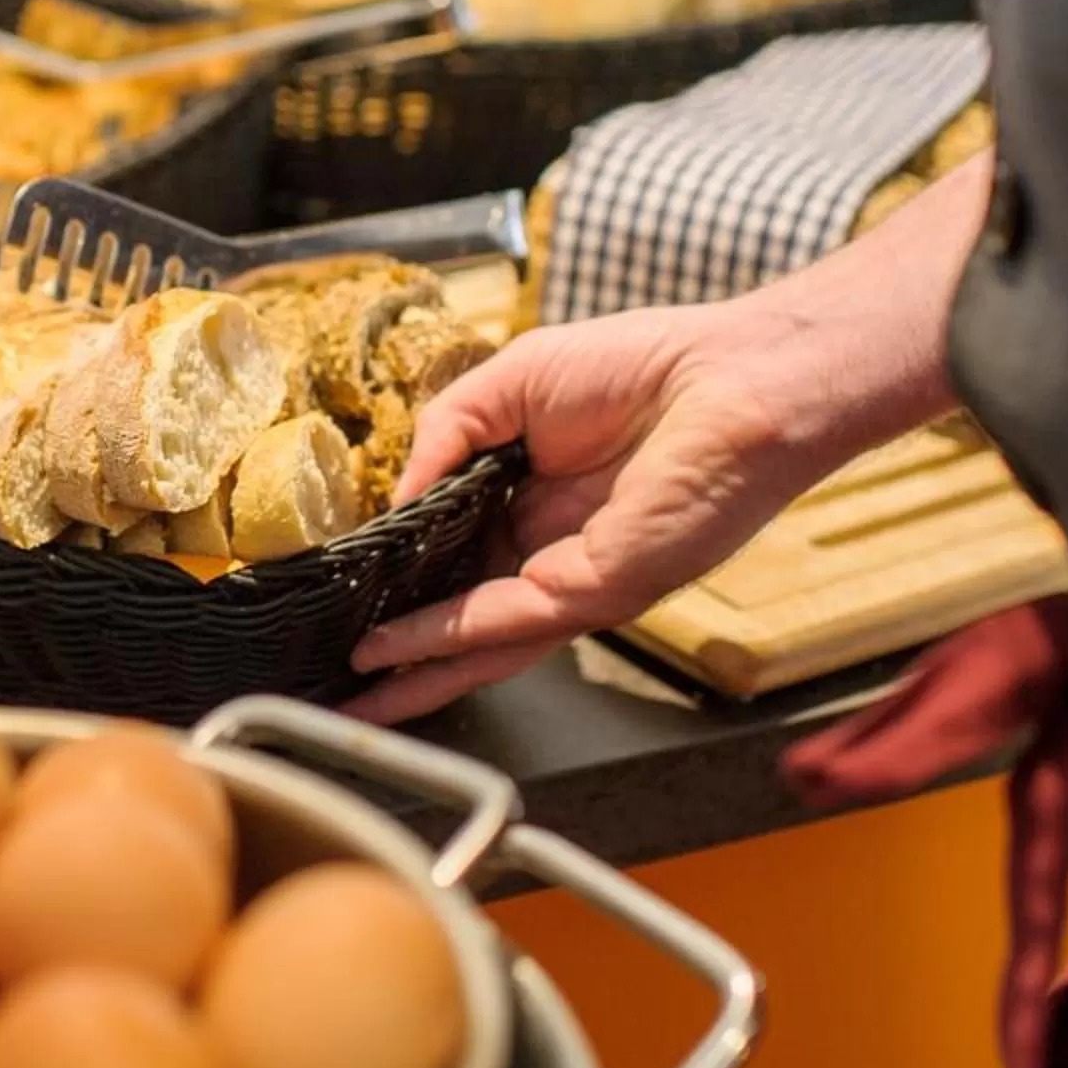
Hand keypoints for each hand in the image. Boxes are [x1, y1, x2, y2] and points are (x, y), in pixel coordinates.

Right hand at [346, 154, 990, 722]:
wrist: (737, 376)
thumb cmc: (646, 366)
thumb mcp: (512, 384)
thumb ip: (446, 434)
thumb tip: (396, 497)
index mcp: (535, 509)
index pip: (454, 564)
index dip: (399, 583)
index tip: (340, 598)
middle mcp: (552, 557)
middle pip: (459, 621)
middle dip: (395, 656)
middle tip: (330, 683)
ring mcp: (575, 581)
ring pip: (476, 644)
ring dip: (407, 674)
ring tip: (343, 701)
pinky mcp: (597, 590)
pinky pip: (504, 621)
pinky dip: (440, 639)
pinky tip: (389, 647)